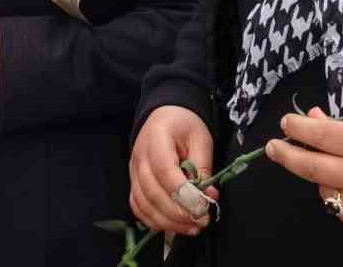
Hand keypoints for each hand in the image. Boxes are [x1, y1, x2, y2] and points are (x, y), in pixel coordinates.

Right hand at [129, 105, 216, 235]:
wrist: (165, 114)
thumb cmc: (185, 124)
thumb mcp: (201, 138)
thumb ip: (203, 166)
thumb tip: (209, 196)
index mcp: (156, 139)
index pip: (164, 171)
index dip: (183, 193)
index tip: (203, 206)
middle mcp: (139, 157)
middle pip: (152, 192)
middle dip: (178, 213)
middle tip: (202, 221)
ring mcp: (133, 171)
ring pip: (143, 204)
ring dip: (168, 221)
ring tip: (192, 227)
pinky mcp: (134, 182)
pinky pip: (138, 206)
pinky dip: (153, 220)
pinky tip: (173, 225)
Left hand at [266, 107, 342, 240]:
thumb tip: (316, 119)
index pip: (318, 134)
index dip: (297, 127)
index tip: (287, 123)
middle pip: (308, 166)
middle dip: (285, 154)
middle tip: (274, 147)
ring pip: (323, 191)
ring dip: (318, 177)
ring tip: (323, 166)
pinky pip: (341, 212)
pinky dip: (339, 198)